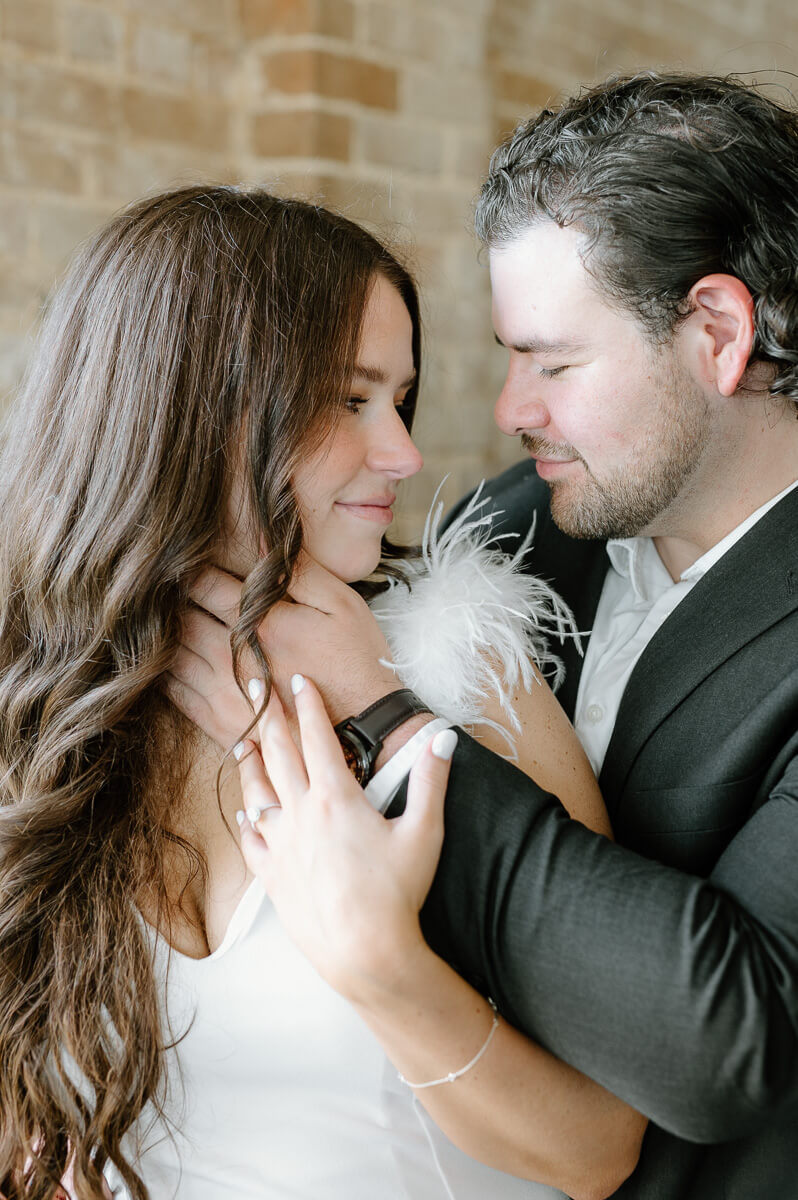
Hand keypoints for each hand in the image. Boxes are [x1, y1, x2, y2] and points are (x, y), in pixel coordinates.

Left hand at [166, 555, 400, 750]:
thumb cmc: (356, 660)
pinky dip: (163, 672)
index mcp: (261, 623)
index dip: (191, 569)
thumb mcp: (341, 604)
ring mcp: (223, 692)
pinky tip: (165, 660)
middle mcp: (234, 656)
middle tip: (162, 586)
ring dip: (163, 634)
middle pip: (182, 618)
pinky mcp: (220, 722)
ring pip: (173, 654)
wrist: (365, 727)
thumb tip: (265, 541)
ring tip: (159, 619)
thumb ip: (300, 572)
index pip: (206, 585)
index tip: (182, 558)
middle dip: (171, 599)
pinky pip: (175, 693)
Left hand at [235, 674, 456, 1001]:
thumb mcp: (423, 833)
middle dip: (269, 715)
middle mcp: (301, 814)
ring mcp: (282, 844)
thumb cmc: (396, 895)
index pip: (317, 737)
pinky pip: (253, 838)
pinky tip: (244, 810)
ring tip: (244, 739)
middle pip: (279, 752)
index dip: (307, 705)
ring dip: (251, 760)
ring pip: (258, 790)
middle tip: (256, 686)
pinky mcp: (272, 874)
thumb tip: (442, 737)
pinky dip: (247, 817)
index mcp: (336, 797)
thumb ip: (431, 780)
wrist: (363, 953)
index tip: (298, 680)